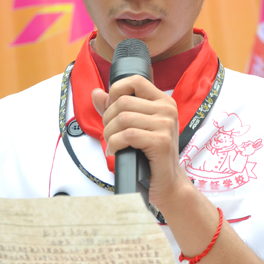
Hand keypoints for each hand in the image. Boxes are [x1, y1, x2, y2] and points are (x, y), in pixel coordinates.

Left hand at [92, 75, 191, 208]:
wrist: (167, 183)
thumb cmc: (149, 154)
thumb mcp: (133, 126)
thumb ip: (114, 108)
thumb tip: (96, 93)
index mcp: (162, 101)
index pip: (135, 81)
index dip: (116, 92)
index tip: (112, 110)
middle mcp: (167, 109)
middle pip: (123, 102)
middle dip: (108, 119)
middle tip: (111, 134)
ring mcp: (166, 124)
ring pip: (123, 118)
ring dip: (110, 134)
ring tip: (113, 144)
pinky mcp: (161, 141)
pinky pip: (127, 135)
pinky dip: (115, 144)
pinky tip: (116, 151)